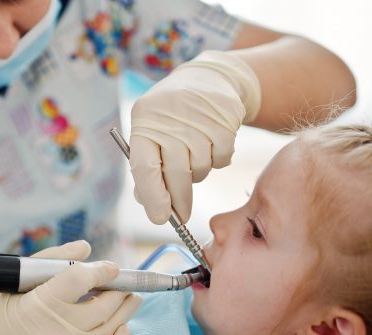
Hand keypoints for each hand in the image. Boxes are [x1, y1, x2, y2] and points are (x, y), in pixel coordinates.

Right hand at [0, 240, 141, 334]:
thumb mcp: (16, 279)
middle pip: (101, 305)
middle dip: (119, 290)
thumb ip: (52, 258)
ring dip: (126, 311)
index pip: (80, 279)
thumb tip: (86, 249)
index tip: (111, 267)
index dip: (101, 270)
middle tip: (124, 282)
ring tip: (131, 298)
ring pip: (108, 329)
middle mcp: (52, 331)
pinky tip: (124, 330)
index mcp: (37, 304)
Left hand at [129, 51, 260, 223]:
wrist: (206, 79)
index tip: (159, 218)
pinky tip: (211, 144)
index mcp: (144, 120)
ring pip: (200, 169)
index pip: (144, 166)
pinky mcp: (226, 117)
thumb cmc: (171, 117)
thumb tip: (148, 204)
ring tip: (194, 156)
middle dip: (178, 200)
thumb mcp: (151, 132)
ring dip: (198, 175)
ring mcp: (200, 116)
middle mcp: (171, 117)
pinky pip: (222, 160)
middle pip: (175, 173)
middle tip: (181, 216)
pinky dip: (217, 161)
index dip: (152, 196)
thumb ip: (147, 167)